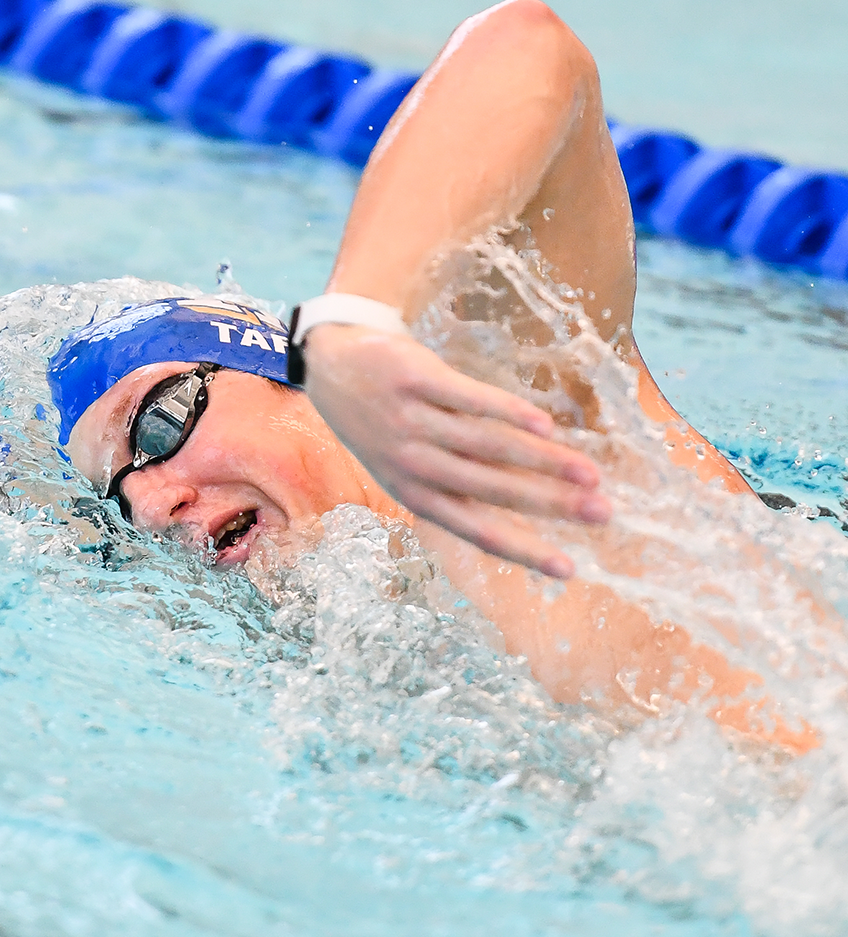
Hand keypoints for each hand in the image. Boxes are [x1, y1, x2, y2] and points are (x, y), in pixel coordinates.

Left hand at [300, 323, 609, 577]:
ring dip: (546, 462)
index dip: (524, 550)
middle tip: (603, 513)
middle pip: (492, 489)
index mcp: (413, 494)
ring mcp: (411, 421)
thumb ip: (462, 484)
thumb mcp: (410, 467)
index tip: (569, 570)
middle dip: (552, 504)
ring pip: (489, 446)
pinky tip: (546, 426)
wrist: (334, 366)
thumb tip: (534, 511)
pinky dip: (510, 413)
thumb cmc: (387, 426)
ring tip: (591, 473)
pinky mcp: (415, 379)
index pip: (475, 530)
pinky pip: (469, 400)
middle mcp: (411, 463)